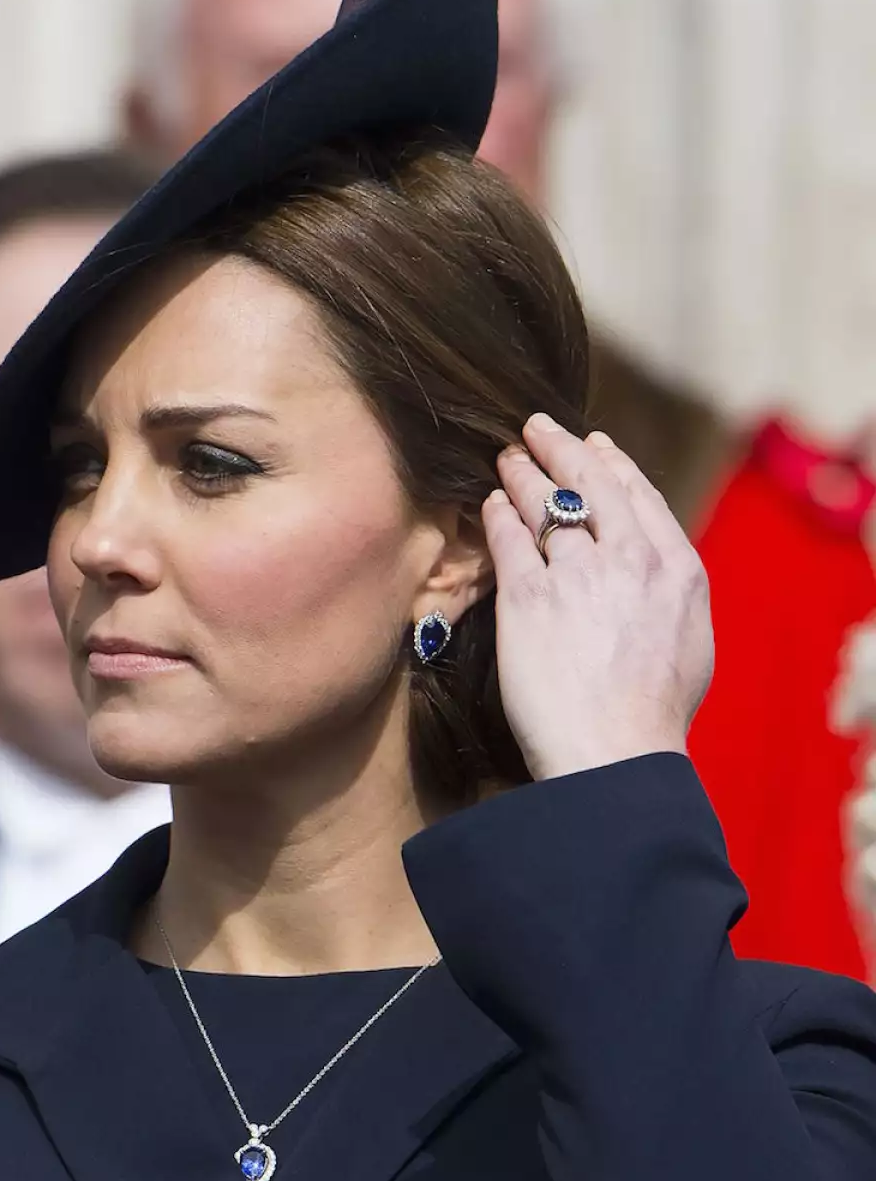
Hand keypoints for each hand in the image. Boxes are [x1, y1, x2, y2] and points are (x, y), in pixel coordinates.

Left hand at [480, 414, 713, 781]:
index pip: (640, 497)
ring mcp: (577, 575)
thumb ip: (674, 595)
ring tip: (505, 457)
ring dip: (523, 472)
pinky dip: (498, 514)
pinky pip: (508, 538)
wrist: (616, 754)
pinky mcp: (528, 598)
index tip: (596, 445)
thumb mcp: (692, 644)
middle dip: (562, 446)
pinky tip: (489, 504)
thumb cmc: (654, 716)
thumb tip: (662, 574)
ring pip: (545, 503)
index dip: (612, 465)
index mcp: (677, 570)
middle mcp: (630, 560)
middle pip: (590, 484)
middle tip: (538, 426)